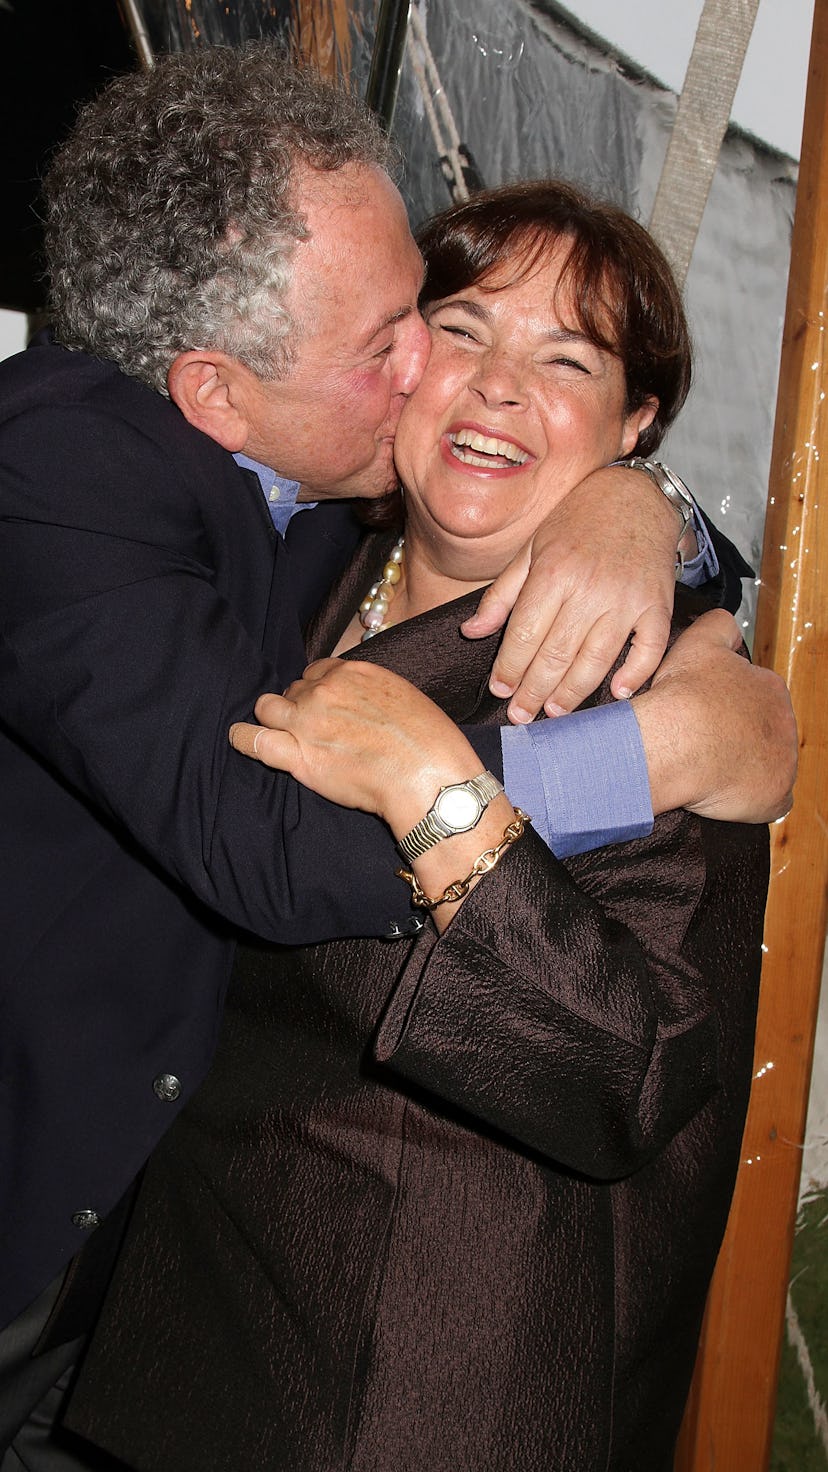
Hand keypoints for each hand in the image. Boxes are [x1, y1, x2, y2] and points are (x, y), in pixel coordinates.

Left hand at [229, 658, 483, 834]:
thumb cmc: (429, 740)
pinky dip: (244, 739)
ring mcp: (307, 722)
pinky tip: (240, 738)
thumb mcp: (404, 697)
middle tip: (314, 728)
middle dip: (299, 705)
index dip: (317, 688)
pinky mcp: (298, 756)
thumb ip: (373, 692)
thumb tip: (364, 702)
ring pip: (267, 708)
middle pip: (293, 690)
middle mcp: (324, 691)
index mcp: (352, 672)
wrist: (428, 776)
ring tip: (278, 731)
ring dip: (272, 718)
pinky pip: (254, 741)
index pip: (317, 672)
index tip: (324, 704)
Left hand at [460, 464, 679, 721]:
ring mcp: (626, 599)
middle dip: (533, 691)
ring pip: (596, 659)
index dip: (509, 667)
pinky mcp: (657, 605)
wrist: (636, 496)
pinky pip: (648, 649)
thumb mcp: (531, 548)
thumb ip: (502, 594)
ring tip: (554, 712)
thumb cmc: (577, 521)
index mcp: (553, 572)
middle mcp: (589, 589)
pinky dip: (634, 675)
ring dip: (573, 693)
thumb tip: (470, 632)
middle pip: (556, 654)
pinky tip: (616, 694)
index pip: (525, 634)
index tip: (499, 690)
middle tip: (520, 717)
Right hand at [631, 611, 796, 821]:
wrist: (677, 740)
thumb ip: (719, 626)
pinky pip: (770, 799)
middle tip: (705, 743)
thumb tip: (727, 627)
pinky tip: (726, 794)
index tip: (707, 715)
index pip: (757, 697)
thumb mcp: (700, 641)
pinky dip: (751, 799)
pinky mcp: (776, 794)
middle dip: (740, 738)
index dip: (729, 707)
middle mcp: (784, 721)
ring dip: (745, 768)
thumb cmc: (683, 695)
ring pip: (768, 764)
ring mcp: (784, 759)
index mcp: (769, 687)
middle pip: (764, 731)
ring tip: (710, 770)